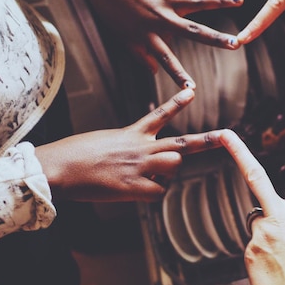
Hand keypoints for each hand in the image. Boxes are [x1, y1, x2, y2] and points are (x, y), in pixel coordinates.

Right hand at [36, 88, 223, 202]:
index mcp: (132, 133)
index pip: (161, 113)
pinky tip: (140, 192)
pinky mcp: (132, 186)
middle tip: (225, 136)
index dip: (178, 102)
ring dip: (169, 174)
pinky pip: (158, 192)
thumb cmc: (73, 154)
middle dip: (205, 141)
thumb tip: (133, 160)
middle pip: (182, 144)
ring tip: (153, 177)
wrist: (58, 167)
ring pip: (175, 166)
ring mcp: (140, 166)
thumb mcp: (103, 141)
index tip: (192, 91)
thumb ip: (124, 145)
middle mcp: (141, 147)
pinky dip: (154, 193)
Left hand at [83, 0, 243, 87]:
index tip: (192, 90)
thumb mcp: (124, 39)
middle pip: (193, 31)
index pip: (167, 61)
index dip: (179, 76)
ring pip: (197, 1)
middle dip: (216, 38)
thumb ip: (142, 56)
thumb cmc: (113, 13)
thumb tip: (155, 72)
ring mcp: (166, 0)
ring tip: (240, 0)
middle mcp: (161, 18)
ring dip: (220, 0)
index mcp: (150, 36)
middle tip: (235, 44)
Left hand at [220, 115, 284, 284]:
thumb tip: (277, 233)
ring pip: (257, 227)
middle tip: (225, 133)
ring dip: (266, 241)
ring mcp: (260, 233)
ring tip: (281, 264)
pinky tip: (273, 274)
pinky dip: (261, 260)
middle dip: (238, 151)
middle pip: (256, 175)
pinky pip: (252, 250)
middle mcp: (280, 216)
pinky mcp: (247, 251)